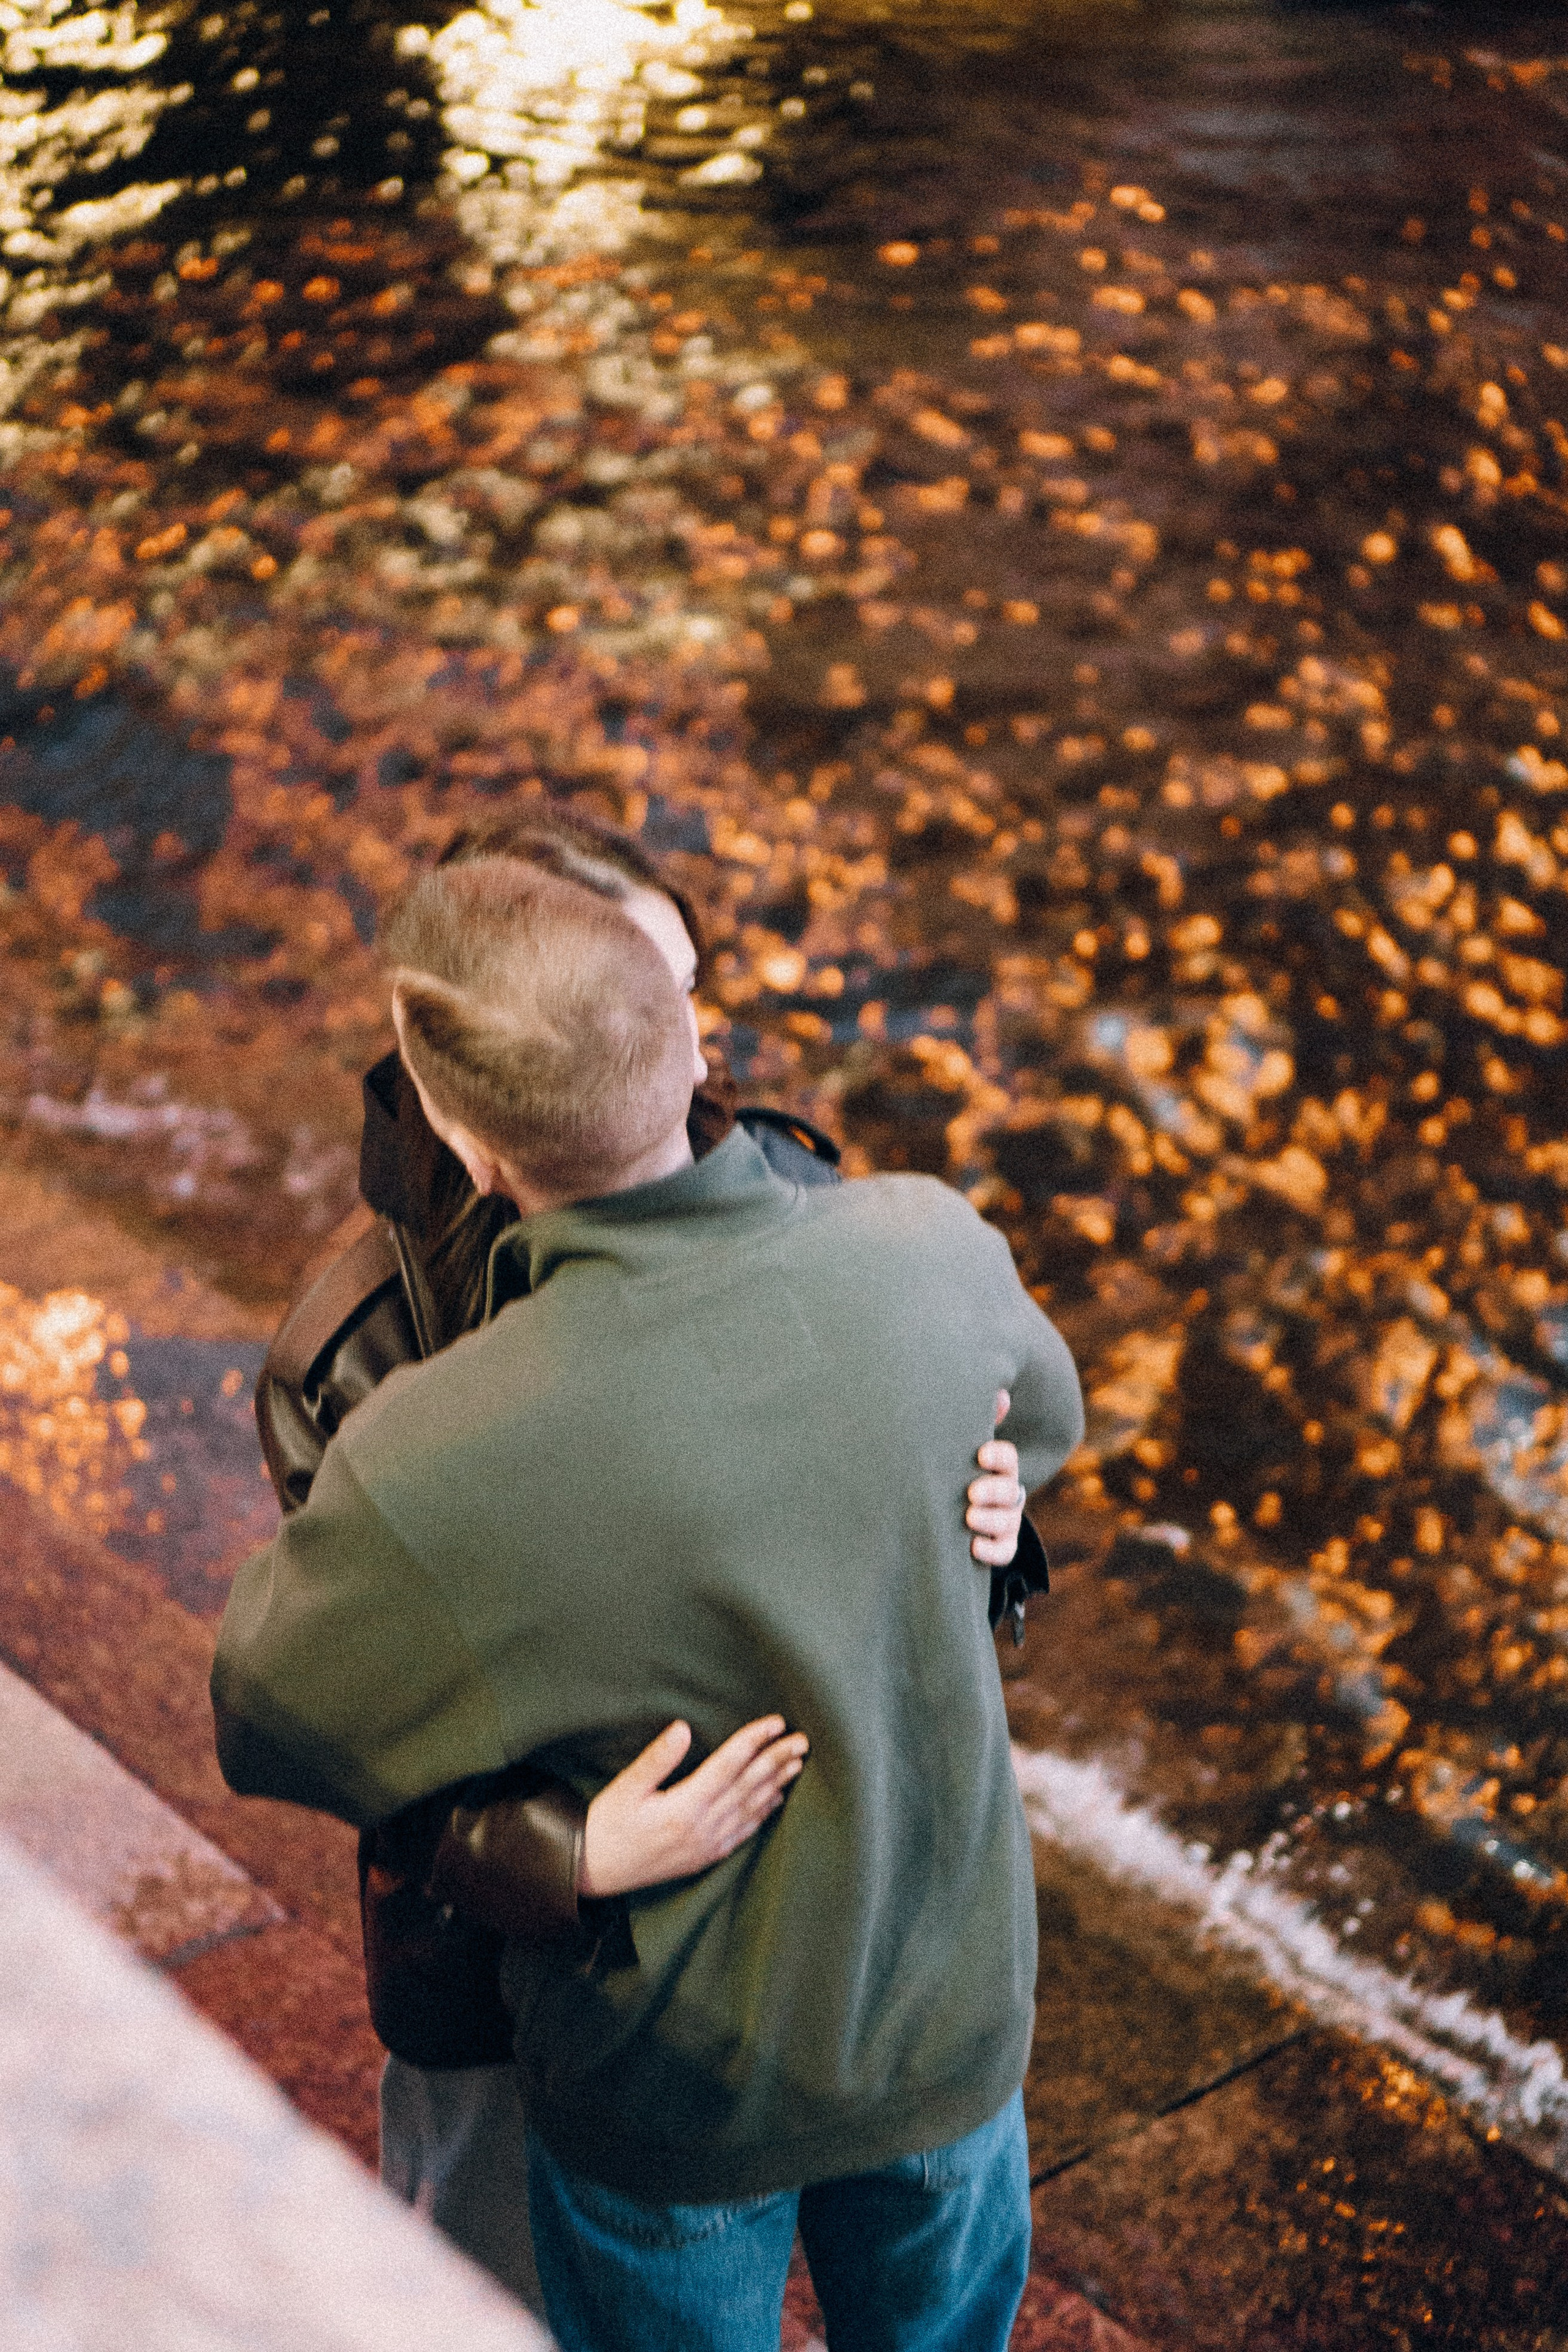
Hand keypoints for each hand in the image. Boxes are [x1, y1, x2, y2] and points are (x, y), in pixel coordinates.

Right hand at [578, 1715, 808, 1897]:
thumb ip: (657, 1759)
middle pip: (748, 1786)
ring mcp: (707, 1845)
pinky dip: (762, 1814)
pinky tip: (774, 1801)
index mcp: (684, 1806)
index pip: (729, 1765)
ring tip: (797, 1764)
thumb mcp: (625, 1788)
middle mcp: (702, 1828)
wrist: (593, 1872)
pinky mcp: (705, 1857)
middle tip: (803, 1740)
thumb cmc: (606, 1825)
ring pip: (751, 1809)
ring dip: (776, 1784)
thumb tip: (683, 1728)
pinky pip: (742, 1833)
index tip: (776, 1722)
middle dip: (777, 1760)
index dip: (754, 1740)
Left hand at [967, 1386, 1026, 1566]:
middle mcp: (1006, 1493)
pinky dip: (991, 1552)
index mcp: (999, 1467)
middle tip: (972, 1492)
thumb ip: (973, 1421)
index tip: (981, 1454)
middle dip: (994, 1491)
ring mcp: (1005, 1521)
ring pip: (1007, 1522)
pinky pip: (1003, 1552)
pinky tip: (973, 1548)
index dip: (999, 1456)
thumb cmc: (956, 1468)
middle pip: (1009, 1491)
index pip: (1008, 1458)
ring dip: (991, 1521)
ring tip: (969, 1517)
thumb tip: (999, 1393)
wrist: (946, 1509)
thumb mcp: (959, 1446)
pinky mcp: (999, 1546)